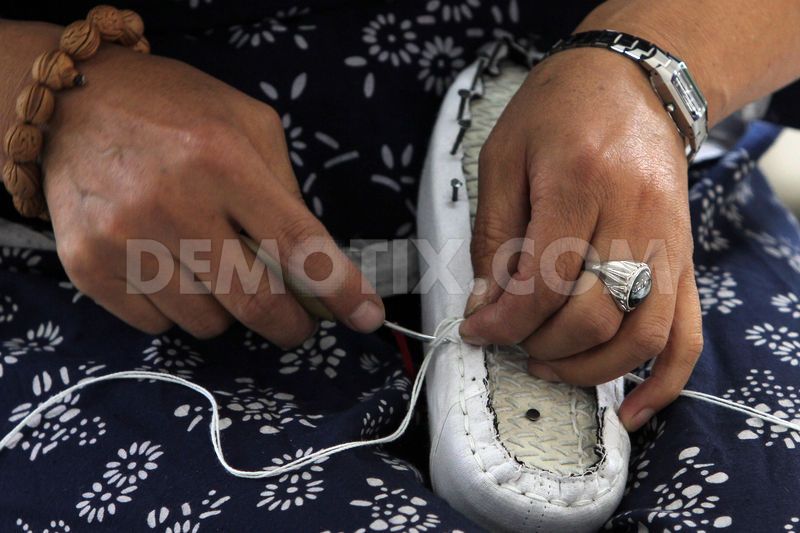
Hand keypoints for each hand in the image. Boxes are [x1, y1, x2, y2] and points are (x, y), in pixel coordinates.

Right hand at [43, 45, 383, 345]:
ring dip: (226, 309)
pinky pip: (158, 325)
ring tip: (213, 268)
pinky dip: (176, 309)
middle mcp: (174, 203)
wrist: (70, 102)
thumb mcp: (247, 124)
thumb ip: (285, 190)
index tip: (367, 316)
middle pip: (256, 303)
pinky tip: (168, 268)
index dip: (339, 289)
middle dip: (290, 324)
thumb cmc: (173, 109)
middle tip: (297, 320)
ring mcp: (126, 239)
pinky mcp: (89, 266)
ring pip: (208, 323)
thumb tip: (314, 266)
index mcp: (223, 160)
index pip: (298, 244)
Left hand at [459, 48, 702, 430]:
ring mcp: (670, 240)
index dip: (503, 322)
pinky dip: (663, 381)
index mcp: (580, 182)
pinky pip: (686, 332)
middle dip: (540, 345)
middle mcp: (635, 214)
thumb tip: (486, 308)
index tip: (476, 331)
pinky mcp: (685, 258)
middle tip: (510, 341)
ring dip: (590, 370)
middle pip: (593, 315)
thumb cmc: (556, 113)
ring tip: (549, 366)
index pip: (543, 281)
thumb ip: (493, 239)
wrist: (631, 82)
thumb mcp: (502, 160)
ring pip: (642, 334)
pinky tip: (632, 411)